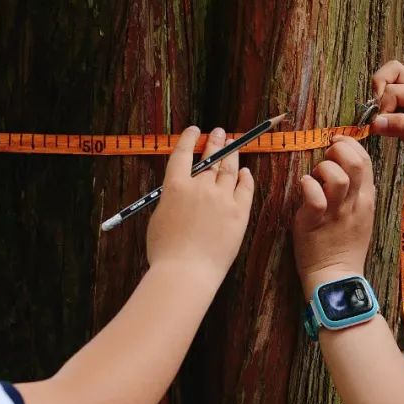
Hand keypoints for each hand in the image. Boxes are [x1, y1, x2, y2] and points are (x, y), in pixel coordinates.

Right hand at [147, 127, 254, 282]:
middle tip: (220, 132)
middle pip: (210, 158)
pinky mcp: (239, 212)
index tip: (195, 130)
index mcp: (175, 186)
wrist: (186, 272)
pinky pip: (245, 188)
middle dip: (215, 142)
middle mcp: (200, 186)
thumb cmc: (165, 252)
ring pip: (229, 169)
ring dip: (231, 155)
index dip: (189, 139)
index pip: (183, 154)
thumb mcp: (158, 218)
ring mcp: (222, 198)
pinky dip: (245, 178)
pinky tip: (245, 172)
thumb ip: (171, 200)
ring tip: (233, 146)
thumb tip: (181, 191)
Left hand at [293, 137, 374, 298]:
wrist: (336, 277)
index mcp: (366, 200)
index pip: (365, 160)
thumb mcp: (362, 218)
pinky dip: (306, 185)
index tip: (335, 144)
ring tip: (314, 177)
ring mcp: (336, 213)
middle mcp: (355, 203)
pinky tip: (303, 186)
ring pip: (337, 176)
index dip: (350, 145)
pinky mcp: (316, 222)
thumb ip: (360, 195)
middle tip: (325, 158)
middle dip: (338, 151)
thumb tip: (355, 172)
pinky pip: (314, 196)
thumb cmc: (344, 247)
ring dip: (322, 169)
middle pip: (356, 162)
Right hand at [370, 58, 403, 172]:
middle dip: (377, 90)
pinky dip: (382, 111)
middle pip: (390, 72)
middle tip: (375, 115)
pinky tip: (385, 127)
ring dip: (379, 100)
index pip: (392, 90)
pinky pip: (390, 102)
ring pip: (388, 85)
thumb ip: (401, 126)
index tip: (380, 126)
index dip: (382, 107)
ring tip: (379, 122)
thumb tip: (374, 121)